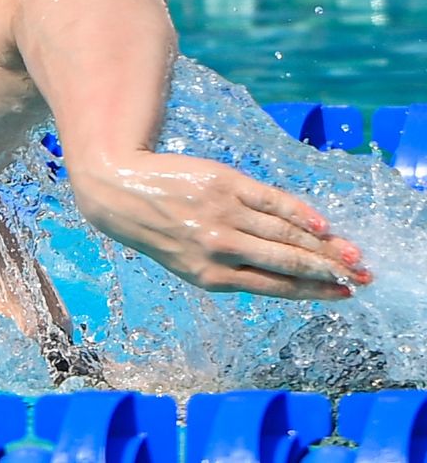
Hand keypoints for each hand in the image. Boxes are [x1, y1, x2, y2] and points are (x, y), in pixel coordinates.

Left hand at [67, 151, 369, 299]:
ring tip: (350, 253)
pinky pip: (272, 201)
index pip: (275, 285)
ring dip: (324, 245)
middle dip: (328, 271)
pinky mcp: (225, 184)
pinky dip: (300, 212)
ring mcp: (224, 215)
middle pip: (288, 261)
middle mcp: (220, 249)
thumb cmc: (156, 229)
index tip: (342, 294)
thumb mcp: (186, 261)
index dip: (313, 290)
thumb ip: (229, 268)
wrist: (119, 191)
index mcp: (210, 276)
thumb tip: (281, 270)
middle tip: (360, 276)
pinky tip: (321, 224)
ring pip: (285, 233)